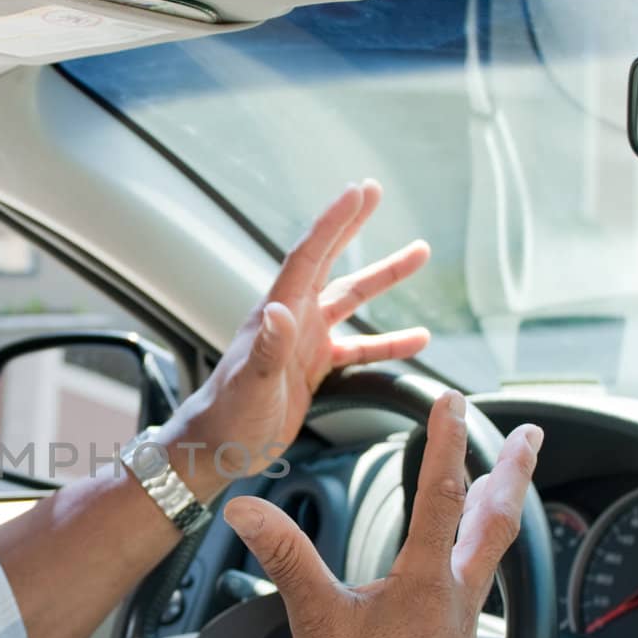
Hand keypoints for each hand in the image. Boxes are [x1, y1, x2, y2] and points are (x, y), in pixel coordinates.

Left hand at [164, 181, 431, 499]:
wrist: (218, 447)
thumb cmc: (228, 416)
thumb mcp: (252, 384)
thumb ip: (269, 348)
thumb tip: (281, 310)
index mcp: (277, 314)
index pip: (308, 257)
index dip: (333, 223)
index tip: (358, 191)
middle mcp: (292, 319)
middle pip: (328, 261)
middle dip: (351, 226)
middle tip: (374, 190)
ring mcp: (304, 342)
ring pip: (350, 300)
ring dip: (382, 277)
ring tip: (419, 253)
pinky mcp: (313, 368)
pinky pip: (358, 349)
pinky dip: (388, 342)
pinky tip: (418, 338)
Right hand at [223, 392, 543, 637]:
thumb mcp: (314, 620)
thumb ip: (285, 557)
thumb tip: (248, 510)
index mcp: (426, 583)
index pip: (441, 494)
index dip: (445, 442)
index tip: (450, 401)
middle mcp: (455, 598)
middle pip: (496, 519)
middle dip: (512, 471)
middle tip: (530, 437)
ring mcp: (461, 626)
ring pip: (490, 552)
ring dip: (498, 510)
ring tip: (501, 486)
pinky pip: (476, 586)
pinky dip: (478, 556)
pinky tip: (460, 569)